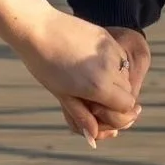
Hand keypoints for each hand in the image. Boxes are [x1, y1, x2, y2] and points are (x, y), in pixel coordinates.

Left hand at [14, 11, 142, 145]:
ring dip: (115, 82)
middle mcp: (110, 68)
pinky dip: (113, 65)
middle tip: (97, 99)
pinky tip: (94, 64)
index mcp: (98, 86)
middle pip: (127, 92)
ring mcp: (110, 50)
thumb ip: (81, 115)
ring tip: (93, 79)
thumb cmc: (44, 64)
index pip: (126, 106)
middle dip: (115, 99)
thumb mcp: (62, 94)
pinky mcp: (107, 37)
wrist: (36, 28)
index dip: (116, 113)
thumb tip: (93, 135)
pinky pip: (119, 56)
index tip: (102, 113)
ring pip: (125, 74)